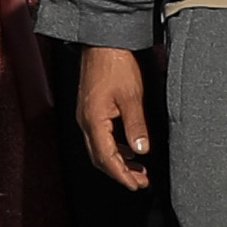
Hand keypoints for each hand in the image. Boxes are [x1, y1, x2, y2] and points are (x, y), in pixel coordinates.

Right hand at [74, 43, 155, 191]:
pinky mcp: (90, 109)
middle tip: (141, 182)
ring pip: (99, 148)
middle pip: (100, 157)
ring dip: (118, 161)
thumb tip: (141, 150)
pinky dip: (114, 148)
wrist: (102, 42)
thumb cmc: (114, 64)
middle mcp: (85, 120)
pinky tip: (128, 149)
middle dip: (120, 172)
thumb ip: (136, 125)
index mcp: (93, 120)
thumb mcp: (131, 96)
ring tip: (139, 169)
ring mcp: (86, 115)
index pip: (106, 158)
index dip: (121, 175)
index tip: (136, 185)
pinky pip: (100, 136)